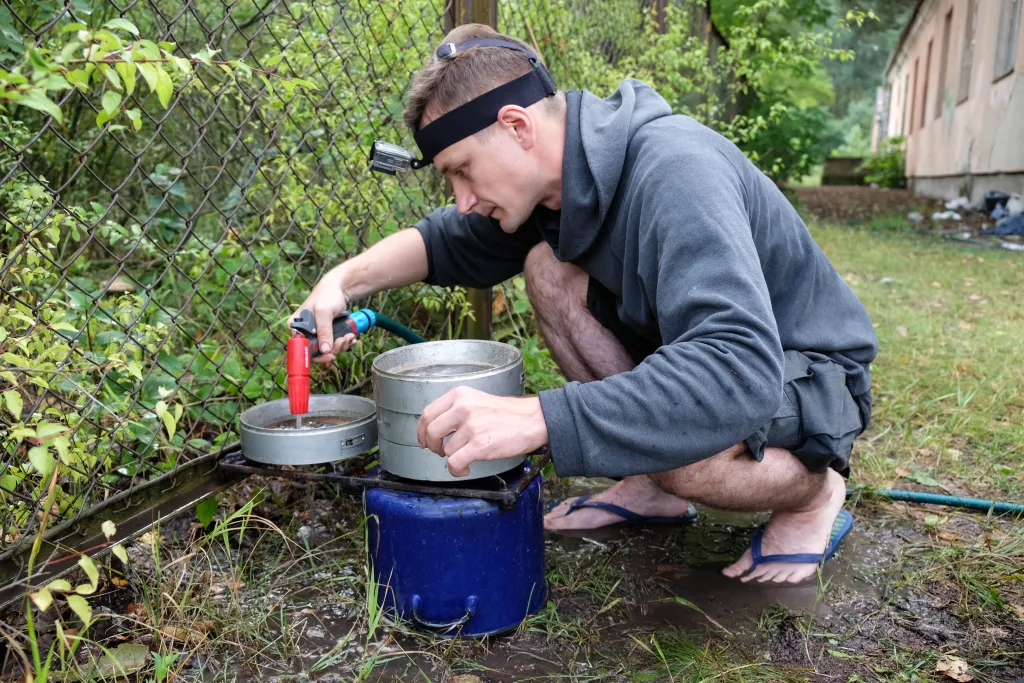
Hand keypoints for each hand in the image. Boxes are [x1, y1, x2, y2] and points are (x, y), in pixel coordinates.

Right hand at [292, 265, 356, 363]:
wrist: (339, 288)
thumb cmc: (327, 295)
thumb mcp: (324, 312)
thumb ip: (324, 331)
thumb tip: (325, 350)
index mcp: (296, 326)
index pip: (302, 349)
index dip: (316, 356)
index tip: (331, 356)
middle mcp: (304, 332)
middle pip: (317, 351)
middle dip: (334, 348)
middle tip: (345, 340)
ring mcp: (316, 333)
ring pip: (328, 348)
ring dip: (341, 345)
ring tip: (350, 336)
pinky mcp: (326, 333)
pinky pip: (334, 343)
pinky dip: (344, 342)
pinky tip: (351, 337)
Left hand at [417, 387, 548, 476]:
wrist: (532, 420)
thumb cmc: (507, 413)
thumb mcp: (477, 400)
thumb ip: (456, 410)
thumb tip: (435, 429)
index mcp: (460, 395)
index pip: (427, 413)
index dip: (421, 431)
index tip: (423, 440)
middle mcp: (463, 408)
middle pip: (430, 431)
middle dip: (432, 446)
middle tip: (440, 451)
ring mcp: (471, 426)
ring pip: (446, 450)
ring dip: (452, 458)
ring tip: (465, 457)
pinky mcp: (479, 445)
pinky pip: (454, 463)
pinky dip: (456, 470)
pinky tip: (465, 468)